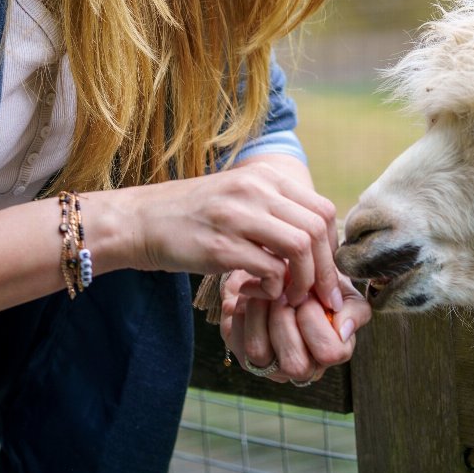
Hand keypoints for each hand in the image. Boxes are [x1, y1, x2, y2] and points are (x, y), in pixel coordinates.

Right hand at [125, 159, 340, 310]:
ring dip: (303, 281)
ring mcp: (238, 216)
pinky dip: (275, 288)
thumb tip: (318, 240)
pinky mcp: (220, 246)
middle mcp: (256, 190)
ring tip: (291, 296)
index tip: (326, 272)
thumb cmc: (195, 216)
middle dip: (326, 269)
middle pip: (318, 228)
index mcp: (265, 177)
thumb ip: (276, 210)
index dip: (332, 247)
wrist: (141, 221)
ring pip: (300, 247)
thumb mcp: (240, 197)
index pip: (323, 209)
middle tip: (319, 295)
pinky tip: (262, 292)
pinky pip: (269, 269)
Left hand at [221, 270, 371, 383]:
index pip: (330, 353)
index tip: (306, 294)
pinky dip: (242, 315)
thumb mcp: (342, 290)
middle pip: (295, 364)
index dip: (315, 320)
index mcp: (332, 351)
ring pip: (261, 354)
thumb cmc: (316, 283)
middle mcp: (304, 367)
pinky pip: (238, 343)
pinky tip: (250, 298)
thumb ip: (353, 308)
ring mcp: (272, 366)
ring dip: (261, 314)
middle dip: (285, 319)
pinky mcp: (245, 357)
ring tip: (266, 292)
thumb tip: (342, 330)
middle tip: (283, 292)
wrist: (278, 271)